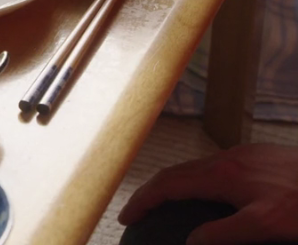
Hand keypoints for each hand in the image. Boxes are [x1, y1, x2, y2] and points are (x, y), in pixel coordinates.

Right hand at [118, 144, 297, 244]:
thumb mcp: (265, 225)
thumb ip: (223, 232)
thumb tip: (190, 241)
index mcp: (223, 174)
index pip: (169, 184)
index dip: (144, 200)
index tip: (127, 217)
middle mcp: (228, 159)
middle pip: (177, 171)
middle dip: (152, 190)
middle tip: (137, 211)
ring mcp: (245, 155)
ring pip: (197, 168)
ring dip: (175, 184)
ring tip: (165, 203)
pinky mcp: (261, 156)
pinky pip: (217, 167)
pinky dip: (198, 180)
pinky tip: (211, 195)